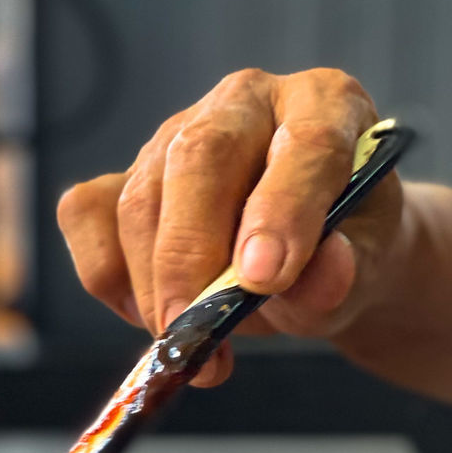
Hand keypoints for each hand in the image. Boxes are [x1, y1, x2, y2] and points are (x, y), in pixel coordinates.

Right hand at [55, 68, 403, 385]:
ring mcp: (174, 135)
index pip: (306, 144)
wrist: (314, 261)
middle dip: (190, 256)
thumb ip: (344, 272)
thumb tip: (323, 276)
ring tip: (189, 347)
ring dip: (152, 288)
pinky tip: (151, 313)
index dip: (282, 211)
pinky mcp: (124, 175)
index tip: (265, 279)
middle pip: (199, 159)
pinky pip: (87, 216)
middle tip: (192, 330)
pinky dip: (108, 277)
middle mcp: (243, 105)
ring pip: (139, 200)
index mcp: (324, 104)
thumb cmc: (341, 252)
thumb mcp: (364, 268)